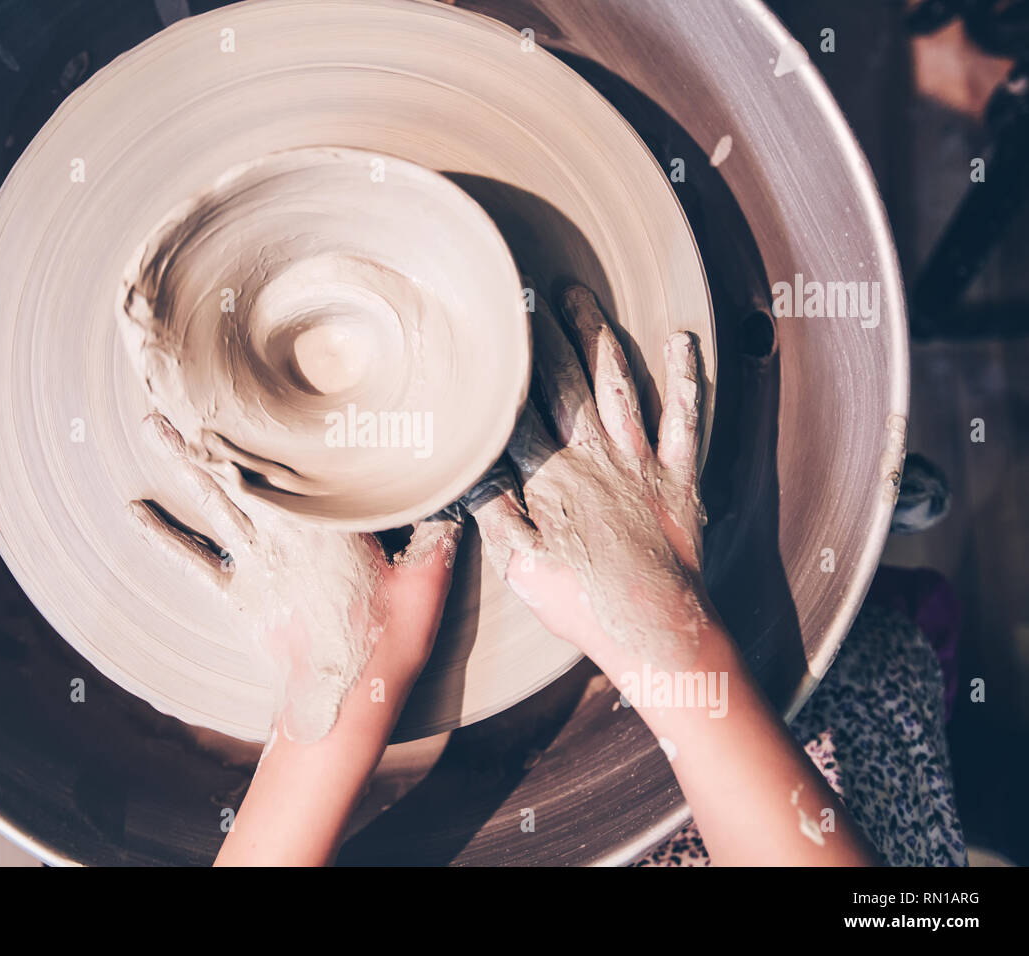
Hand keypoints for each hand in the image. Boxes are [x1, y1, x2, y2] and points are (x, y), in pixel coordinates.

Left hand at [128, 411, 460, 740]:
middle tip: (177, 384)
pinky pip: (191, 560)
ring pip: (210, 499)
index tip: (239, 382)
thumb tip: (454, 490)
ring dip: (179, 462)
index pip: (288, 458)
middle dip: (207, 425)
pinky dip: (161, 536)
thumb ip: (436, 527)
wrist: (345, 699)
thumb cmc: (388, 638)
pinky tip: (133, 512)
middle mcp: (280, 530)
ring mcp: (252, 562)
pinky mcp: (236, 595)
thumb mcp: (427, 575)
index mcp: (323, 518)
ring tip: (152, 423)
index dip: (261, 420)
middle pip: (237, 467)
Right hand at [464, 283, 711, 674]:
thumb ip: (493, 509)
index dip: (504, 368)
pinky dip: (682, 378)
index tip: (491, 328)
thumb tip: (470, 465)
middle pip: (564, 382)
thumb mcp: (518, 564)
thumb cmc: (582, 601)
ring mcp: (639, 461)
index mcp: (549, 477)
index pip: (518, 410)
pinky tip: (678, 341)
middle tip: (532, 290)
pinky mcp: (677, 475)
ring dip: (597, 337)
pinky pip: (682, 417)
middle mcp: (594, 456)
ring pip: (615, 384)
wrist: (656, 626)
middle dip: (546, 334)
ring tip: (580, 298)